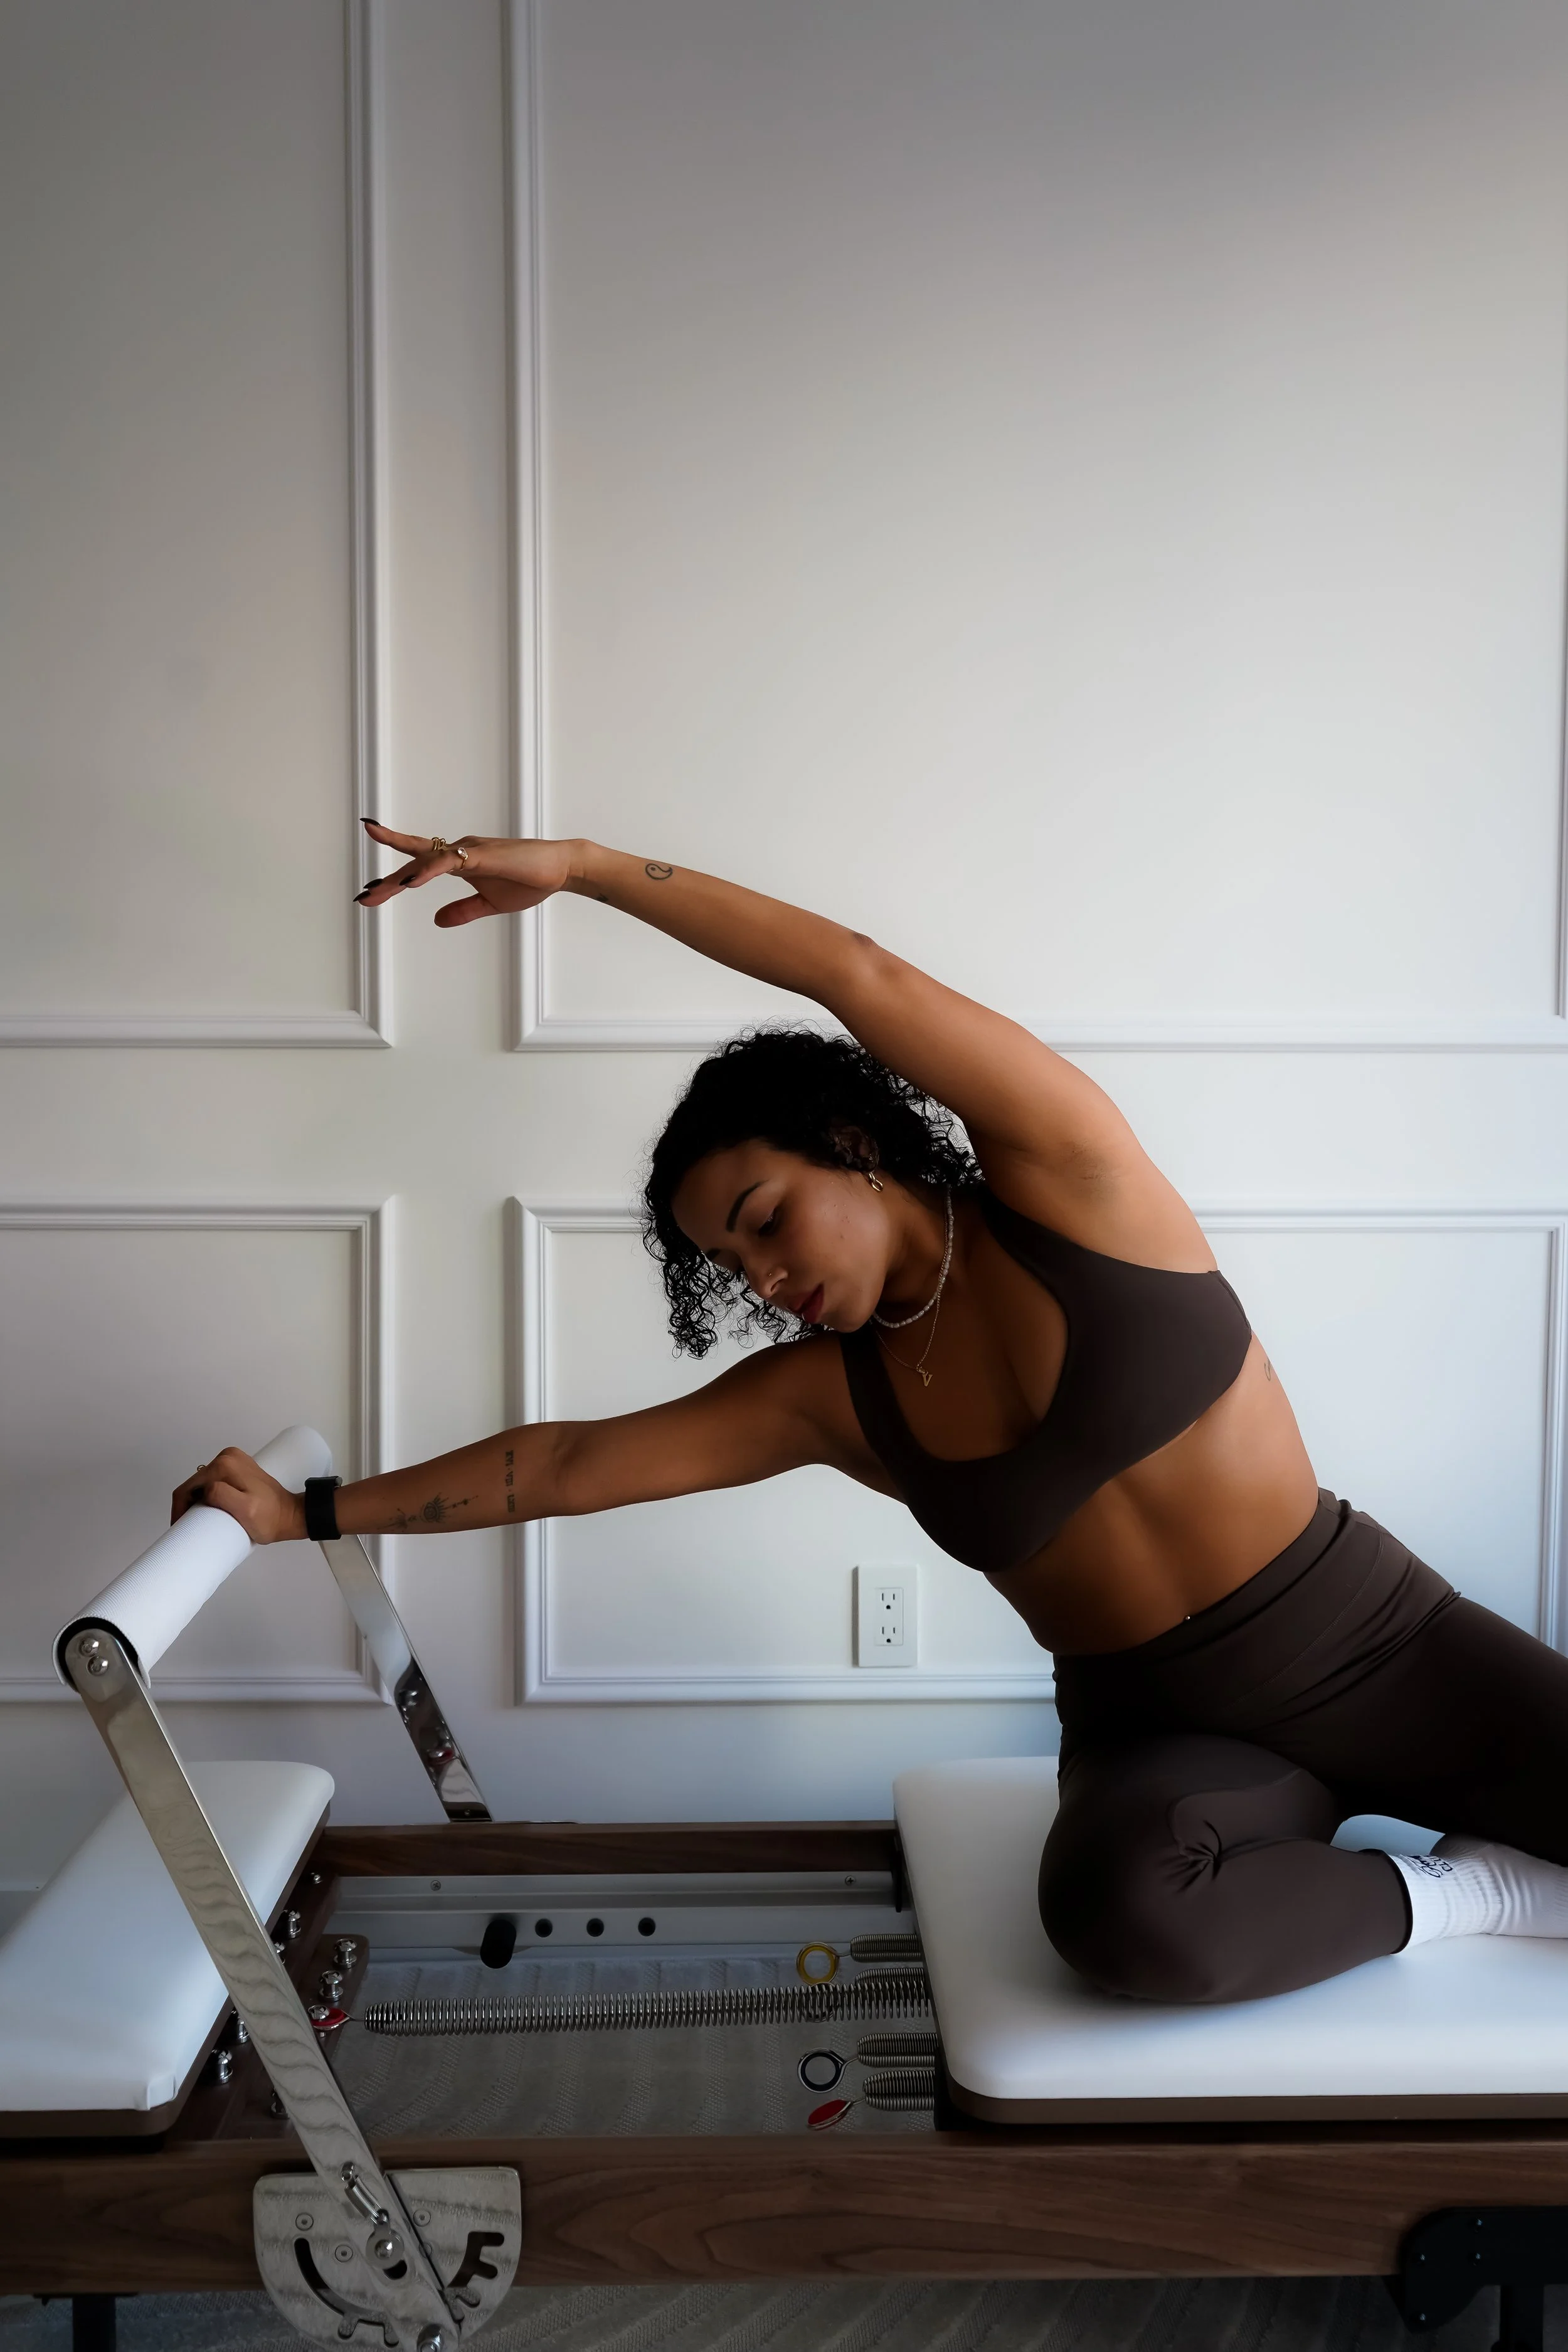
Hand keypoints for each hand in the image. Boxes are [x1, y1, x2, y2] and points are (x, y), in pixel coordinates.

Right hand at [172, 1448, 305, 1544]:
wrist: (290, 1515)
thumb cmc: (270, 1519)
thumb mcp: (245, 1510)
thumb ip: (222, 1496)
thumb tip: (203, 1491)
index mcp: (225, 1465)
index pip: (188, 1487)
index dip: (180, 1510)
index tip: (180, 1527)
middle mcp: (227, 1457)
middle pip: (194, 1483)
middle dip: (187, 1504)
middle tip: (190, 1526)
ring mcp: (232, 1460)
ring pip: (201, 1483)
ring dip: (196, 1500)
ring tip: (200, 1520)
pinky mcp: (236, 1468)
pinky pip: (212, 1481)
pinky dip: (207, 1495)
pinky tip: (210, 1509)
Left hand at [354, 823, 574, 927]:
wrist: (560, 869)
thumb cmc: (530, 881)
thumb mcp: (489, 904)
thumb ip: (463, 911)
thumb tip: (436, 921)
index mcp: (460, 861)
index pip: (418, 863)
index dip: (394, 876)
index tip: (371, 891)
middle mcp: (459, 851)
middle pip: (413, 862)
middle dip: (387, 881)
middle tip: (363, 897)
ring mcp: (469, 850)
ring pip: (424, 860)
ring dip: (399, 878)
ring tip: (375, 892)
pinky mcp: (481, 855)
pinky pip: (447, 861)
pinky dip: (427, 869)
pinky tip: (411, 881)